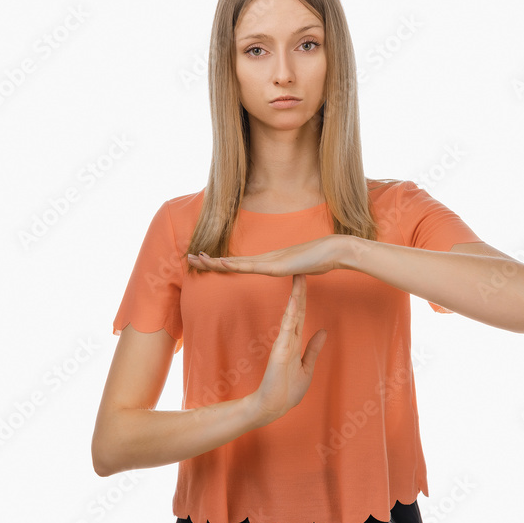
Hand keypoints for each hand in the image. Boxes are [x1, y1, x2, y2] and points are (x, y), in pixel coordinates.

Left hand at [186, 235, 347, 276]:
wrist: (335, 250)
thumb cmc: (321, 259)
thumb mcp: (301, 269)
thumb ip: (293, 270)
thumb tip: (293, 272)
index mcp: (268, 261)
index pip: (238, 263)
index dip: (220, 262)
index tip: (203, 259)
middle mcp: (265, 258)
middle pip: (231, 261)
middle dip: (209, 261)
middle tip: (188, 257)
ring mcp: (270, 261)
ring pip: (237, 263)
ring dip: (215, 262)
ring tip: (197, 259)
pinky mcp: (277, 266)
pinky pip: (252, 267)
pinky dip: (235, 265)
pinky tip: (222, 263)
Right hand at [248, 274, 326, 426]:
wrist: (273, 406)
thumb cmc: (287, 390)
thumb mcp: (307, 367)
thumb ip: (313, 349)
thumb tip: (323, 331)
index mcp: (295, 342)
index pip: (300, 315)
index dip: (303, 298)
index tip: (305, 281)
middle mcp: (288, 339)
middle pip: (295, 310)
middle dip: (299, 290)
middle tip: (302, 269)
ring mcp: (283, 344)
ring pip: (291, 316)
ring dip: (295, 298)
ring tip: (298, 280)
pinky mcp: (280, 351)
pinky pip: (286, 330)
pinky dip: (290, 316)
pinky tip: (293, 303)